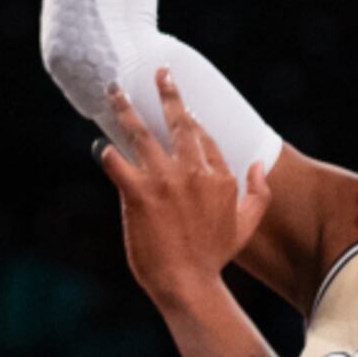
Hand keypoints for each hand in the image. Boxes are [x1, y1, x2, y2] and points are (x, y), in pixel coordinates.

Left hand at [97, 72, 271, 305]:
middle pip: (179, 123)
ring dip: (126, 108)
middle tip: (160, 72)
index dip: (192, 121)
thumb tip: (256, 164)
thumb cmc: (214, 258)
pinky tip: (99, 147)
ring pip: (141, 134)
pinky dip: (106, 154)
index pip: (204, 138)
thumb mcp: (247, 224)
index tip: (182, 110)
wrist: (189, 284)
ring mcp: (165, 180)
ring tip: (114, 90)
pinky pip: (117, 164)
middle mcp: (194, 171)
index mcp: (220, 176)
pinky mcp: (138, 193)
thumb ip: (258, 193)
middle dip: (169, 93)